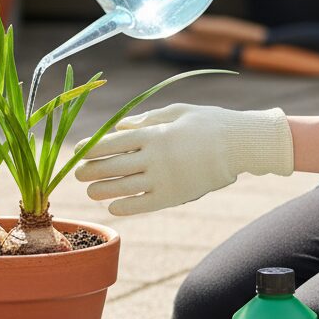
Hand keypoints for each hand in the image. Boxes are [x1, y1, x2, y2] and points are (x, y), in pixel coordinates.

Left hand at [74, 103, 293, 215]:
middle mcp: (155, 157)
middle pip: (113, 166)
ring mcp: (164, 178)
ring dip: (102, 190)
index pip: (112, 142)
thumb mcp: (176, 112)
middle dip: (91, 170)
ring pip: (124, 188)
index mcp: (154, 133)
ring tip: (91, 191)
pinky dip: (125, 207)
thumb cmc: (208, 123)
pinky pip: (143, 205)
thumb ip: (146, 120)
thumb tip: (120, 127)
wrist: (239, 145)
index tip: (79, 152)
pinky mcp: (175, 196)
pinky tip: (113, 206)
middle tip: (78, 174)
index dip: (92, 148)